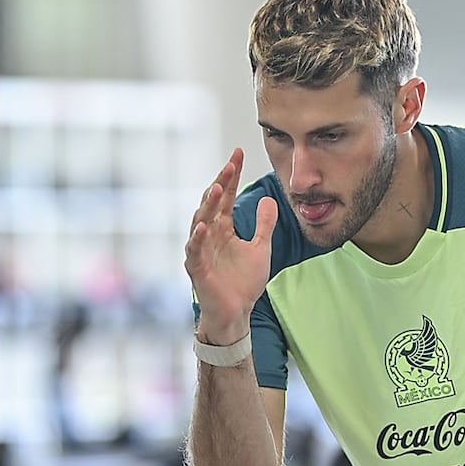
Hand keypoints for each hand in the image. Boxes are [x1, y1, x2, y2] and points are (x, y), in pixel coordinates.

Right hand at [184, 148, 277, 341]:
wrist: (236, 312)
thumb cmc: (244, 281)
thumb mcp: (261, 247)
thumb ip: (264, 224)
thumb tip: (270, 199)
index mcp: (223, 228)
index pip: (226, 196)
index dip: (231, 176)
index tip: (238, 153)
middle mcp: (209, 234)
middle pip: (212, 203)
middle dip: (220, 183)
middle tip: (230, 164)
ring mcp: (201, 250)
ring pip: (200, 222)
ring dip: (207, 205)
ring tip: (216, 188)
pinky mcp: (197, 269)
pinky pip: (194, 251)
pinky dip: (197, 238)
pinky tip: (204, 225)